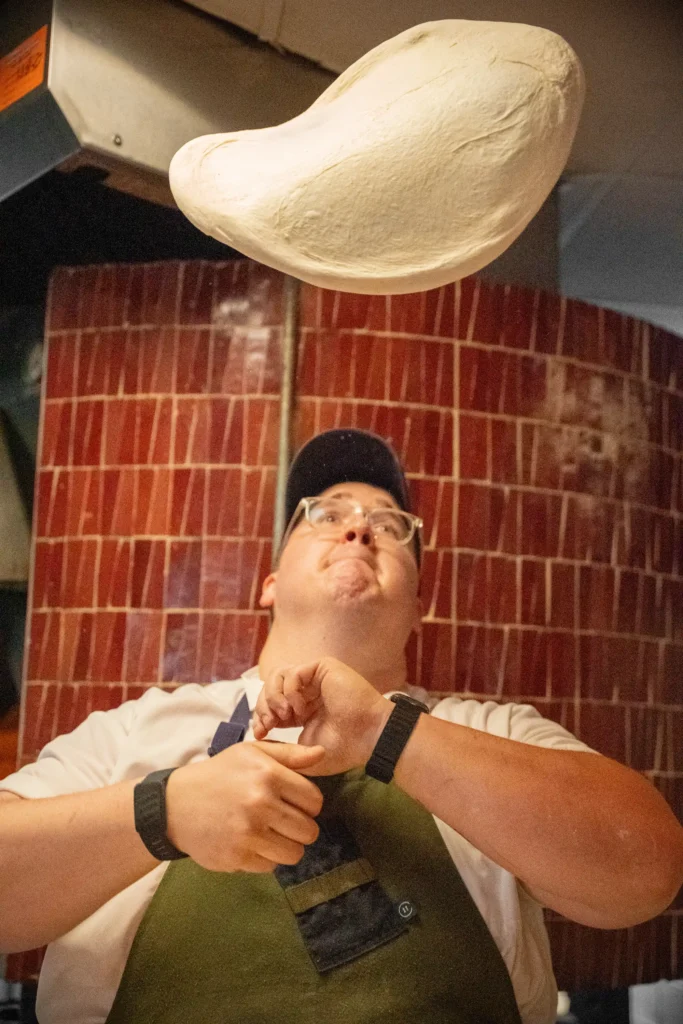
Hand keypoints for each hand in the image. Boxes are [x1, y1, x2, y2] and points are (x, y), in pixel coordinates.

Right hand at [165, 741, 324, 871]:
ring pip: (294, 854)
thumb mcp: (252, 752)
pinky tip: (249, 842)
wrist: (176, 803)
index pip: (315, 801)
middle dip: (300, 828)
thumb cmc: (220, 774)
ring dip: (285, 846)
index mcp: (268, 775)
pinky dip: (264, 858)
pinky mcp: (237, 858)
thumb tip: (323, 753)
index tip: (294, 803)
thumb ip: (290, 754)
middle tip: (282, 821)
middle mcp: (261, 804)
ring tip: (269, 834)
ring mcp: (249, 834)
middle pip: (309, 831)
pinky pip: (271, 866)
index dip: (308, 804)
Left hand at [252, 657, 391, 774]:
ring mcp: (315, 678)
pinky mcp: (323, 667)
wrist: (369, 738)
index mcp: (303, 709)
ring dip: (274, 696)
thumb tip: (259, 738)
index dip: (261, 716)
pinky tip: (299, 708)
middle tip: (268, 724)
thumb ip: (282, 745)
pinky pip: (293, 671)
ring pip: (278, 675)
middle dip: (264, 706)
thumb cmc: (343, 749)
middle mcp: (307, 691)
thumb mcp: (304, 752)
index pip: (271, 703)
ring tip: (284, 715)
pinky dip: (290, 690)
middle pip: (271, 687)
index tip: (260, 733)